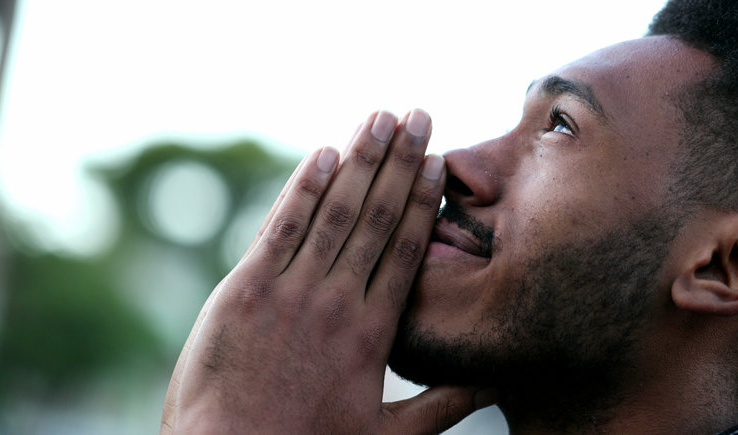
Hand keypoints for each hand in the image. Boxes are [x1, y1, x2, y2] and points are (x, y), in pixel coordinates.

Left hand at [160, 110, 495, 433]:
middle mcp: (336, 302)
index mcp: (373, 332)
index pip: (406, 249)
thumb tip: (493, 384)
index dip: (422, 200)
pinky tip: (322, 153)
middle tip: (418, 115)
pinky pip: (280, 226)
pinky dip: (302, 188)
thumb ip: (442, 406)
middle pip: (376, 217)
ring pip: (333, 211)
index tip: (437, 163)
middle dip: (399, 161)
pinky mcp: (244, 290)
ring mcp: (289, 292)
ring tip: (379, 117)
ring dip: (358, 160)